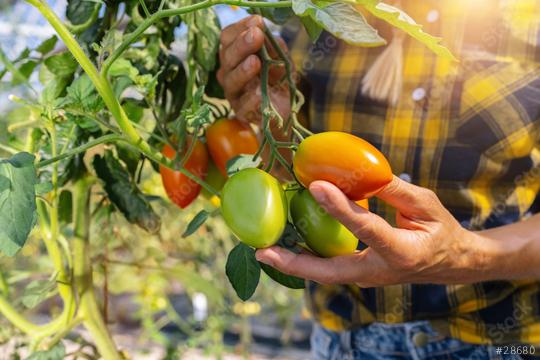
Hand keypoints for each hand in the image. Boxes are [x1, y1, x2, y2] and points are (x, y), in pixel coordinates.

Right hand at [217, 15, 291, 124]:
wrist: (283, 109)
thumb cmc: (277, 80)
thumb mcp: (280, 59)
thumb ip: (275, 47)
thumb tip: (270, 35)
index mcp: (235, 55)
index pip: (228, 38)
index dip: (240, 28)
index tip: (257, 22)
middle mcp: (229, 72)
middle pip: (228, 57)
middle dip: (242, 45)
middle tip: (256, 35)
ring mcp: (234, 93)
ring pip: (232, 80)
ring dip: (243, 70)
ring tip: (255, 62)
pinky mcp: (242, 112)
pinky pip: (244, 105)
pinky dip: (252, 99)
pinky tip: (260, 93)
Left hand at [256, 176, 497, 286]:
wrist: (452, 264)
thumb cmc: (441, 230)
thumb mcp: (426, 205)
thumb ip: (393, 190)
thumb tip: (359, 172)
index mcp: (402, 251)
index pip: (365, 228)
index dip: (341, 207)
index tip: (317, 186)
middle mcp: (379, 271)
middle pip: (330, 272)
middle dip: (294, 264)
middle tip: (262, 252)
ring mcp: (367, 277)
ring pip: (325, 274)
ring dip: (293, 264)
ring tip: (263, 250)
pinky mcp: (360, 274)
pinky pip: (330, 268)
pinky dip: (306, 258)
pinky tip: (287, 243)